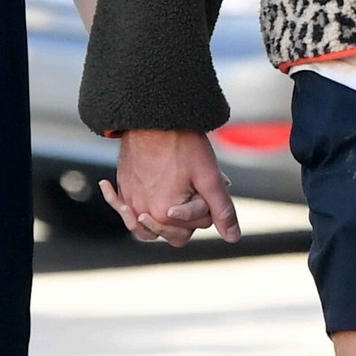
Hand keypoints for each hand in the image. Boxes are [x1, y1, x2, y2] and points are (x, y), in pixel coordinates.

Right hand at [101, 129, 242, 247]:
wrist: (152, 117)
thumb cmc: (182, 144)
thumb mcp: (209, 178)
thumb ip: (221, 210)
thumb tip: (233, 237)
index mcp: (164, 214)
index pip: (192, 230)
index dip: (204, 210)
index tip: (202, 184)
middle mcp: (141, 212)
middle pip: (170, 232)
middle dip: (185, 216)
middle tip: (192, 188)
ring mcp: (129, 200)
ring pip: (148, 225)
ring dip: (161, 218)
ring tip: (173, 201)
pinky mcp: (123, 187)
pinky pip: (125, 207)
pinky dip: (128, 206)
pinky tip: (126, 194)